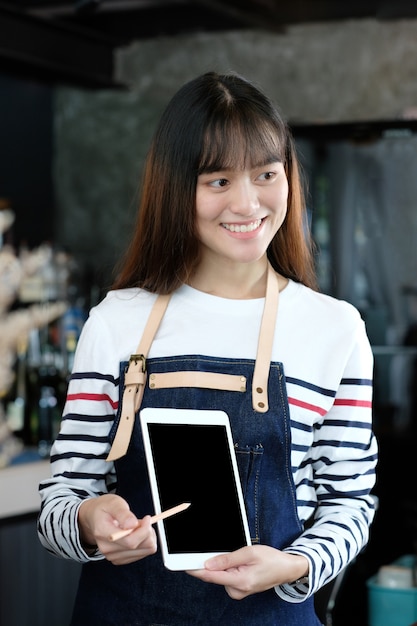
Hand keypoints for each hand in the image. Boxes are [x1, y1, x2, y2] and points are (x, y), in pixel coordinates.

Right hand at [78, 494, 156, 564]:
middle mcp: (107, 548)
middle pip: (138, 547)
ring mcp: (113, 556)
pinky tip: (137, 533)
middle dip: (147, 532)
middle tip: (142, 520)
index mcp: (103, 532)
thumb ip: (123, 513)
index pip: (129, 541)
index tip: (147, 518)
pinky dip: (144, 543)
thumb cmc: (104, 508)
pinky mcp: (120, 559)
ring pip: (144, 551)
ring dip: (147, 537)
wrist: (94, 517)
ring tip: (138, 526)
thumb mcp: (113, 503)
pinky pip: (142, 554)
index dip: (143, 530)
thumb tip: (133, 524)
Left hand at [187, 545, 308, 599]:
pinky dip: (227, 569)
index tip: (183, 564)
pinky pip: (227, 578)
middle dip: (211, 563)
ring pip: (220, 576)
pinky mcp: (240, 589)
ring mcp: (239, 591)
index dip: (195, 569)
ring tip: (239, 557)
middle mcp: (238, 590)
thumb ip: (227, 559)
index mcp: (240, 581)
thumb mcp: (249, 553)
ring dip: (222, 565)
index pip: (211, 576)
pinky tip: (237, 563)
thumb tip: (208, 564)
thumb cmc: (271, 559)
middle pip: (214, 576)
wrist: (287, 569)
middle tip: (217, 551)